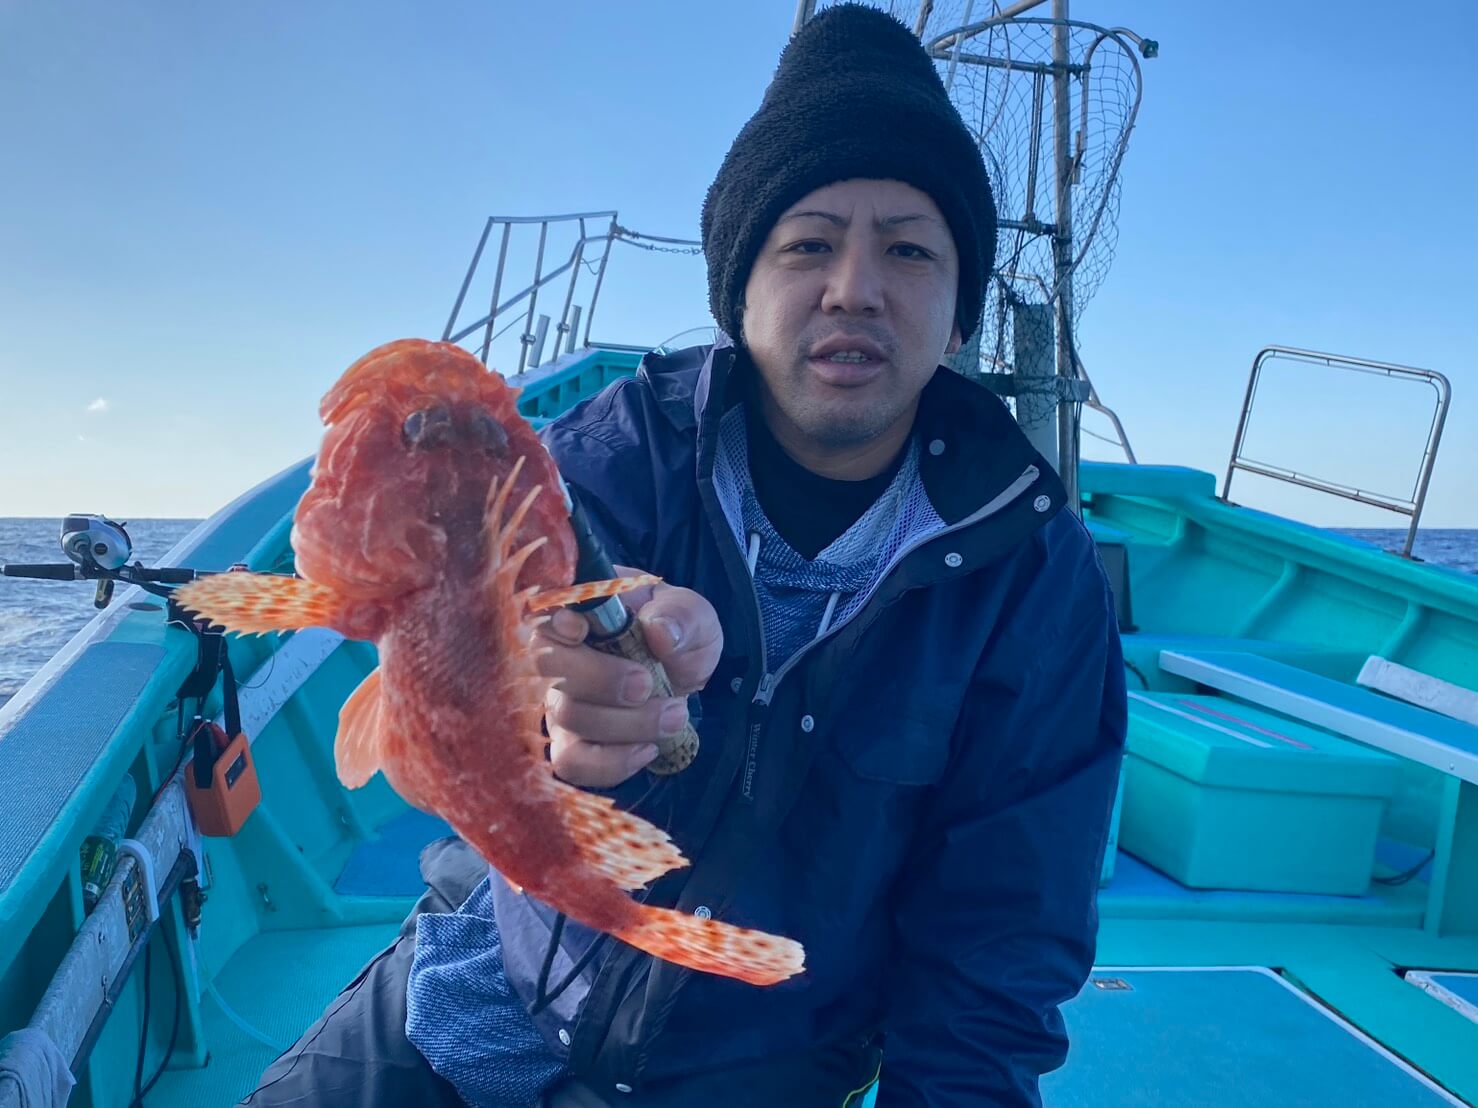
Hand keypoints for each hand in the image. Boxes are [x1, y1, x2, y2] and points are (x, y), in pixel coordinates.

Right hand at [534, 566, 722, 787]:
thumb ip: (682, 615)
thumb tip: (660, 632)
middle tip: (647, 684)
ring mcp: (559, 698)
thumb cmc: (677, 635)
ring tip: (673, 716)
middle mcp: (559, 652)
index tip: (583, 630)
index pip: (542, 608)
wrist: (681, 677)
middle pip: (546, 666)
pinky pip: (571, 762)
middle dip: (601, 680)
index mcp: (582, 607)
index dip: (554, 622)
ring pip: (566, 716)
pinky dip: (612, 762)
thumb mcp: (693, 615)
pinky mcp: (570, 742)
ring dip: (625, 724)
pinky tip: (647, 749)